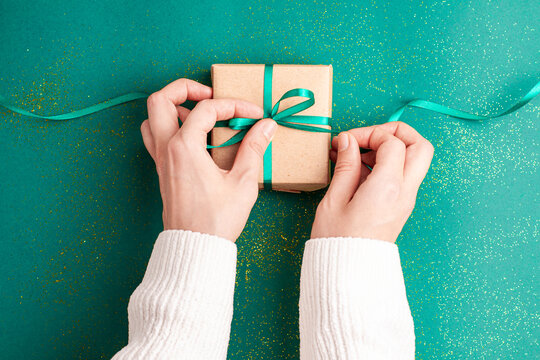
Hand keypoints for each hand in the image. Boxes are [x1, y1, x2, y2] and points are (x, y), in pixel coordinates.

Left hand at [141, 79, 276, 240]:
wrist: (195, 247)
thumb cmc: (217, 219)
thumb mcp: (242, 182)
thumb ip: (254, 148)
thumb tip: (266, 125)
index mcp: (184, 147)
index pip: (207, 109)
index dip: (234, 105)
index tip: (255, 115)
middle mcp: (167, 149)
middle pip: (161, 100)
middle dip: (186, 89)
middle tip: (211, 95)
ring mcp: (160, 159)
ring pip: (152, 118)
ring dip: (174, 107)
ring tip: (201, 115)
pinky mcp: (162, 170)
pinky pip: (155, 137)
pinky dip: (169, 127)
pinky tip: (193, 137)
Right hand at [311, 122, 433, 242]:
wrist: (349, 272)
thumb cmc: (337, 240)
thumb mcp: (334, 199)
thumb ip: (345, 165)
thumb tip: (347, 141)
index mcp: (388, 187)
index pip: (393, 142)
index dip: (369, 134)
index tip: (346, 141)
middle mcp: (404, 191)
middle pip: (420, 145)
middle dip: (395, 133)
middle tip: (367, 138)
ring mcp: (406, 199)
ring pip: (415, 159)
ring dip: (391, 148)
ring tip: (357, 156)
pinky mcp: (401, 205)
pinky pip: (403, 174)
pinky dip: (387, 164)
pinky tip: (359, 170)